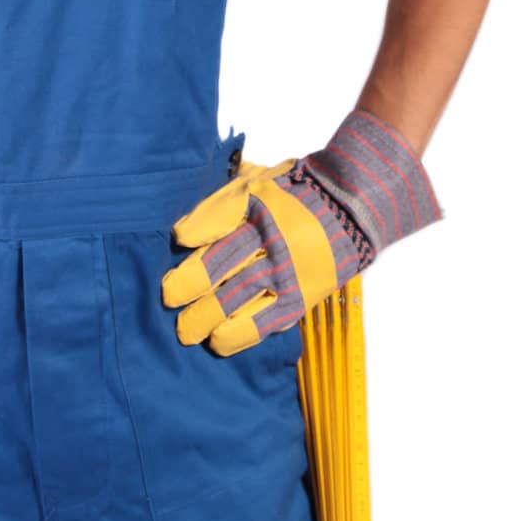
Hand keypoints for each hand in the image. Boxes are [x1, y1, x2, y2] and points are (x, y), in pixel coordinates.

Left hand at [161, 108, 442, 355]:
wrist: (352, 205)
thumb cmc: (296, 190)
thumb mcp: (259, 179)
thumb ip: (224, 199)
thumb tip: (186, 229)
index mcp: (259, 201)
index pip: (218, 217)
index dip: (193, 232)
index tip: (176, 243)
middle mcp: (271, 236)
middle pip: (220, 264)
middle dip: (188, 285)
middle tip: (168, 300)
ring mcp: (287, 269)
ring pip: (238, 297)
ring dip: (206, 317)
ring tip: (185, 331)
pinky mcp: (302, 295)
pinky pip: (266, 321)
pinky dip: (239, 335)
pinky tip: (218, 342)